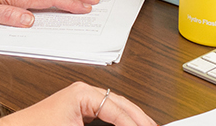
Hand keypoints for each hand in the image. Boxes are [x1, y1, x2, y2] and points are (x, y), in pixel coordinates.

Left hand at [0, 82, 154, 125]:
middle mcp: (82, 92)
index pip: (117, 108)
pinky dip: (118, 121)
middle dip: (138, 118)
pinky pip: (105, 113)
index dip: (134, 122)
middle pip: (120, 104)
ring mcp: (80, 100)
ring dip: (130, 118)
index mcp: (82, 92)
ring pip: (115, 108)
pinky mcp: (77, 111)